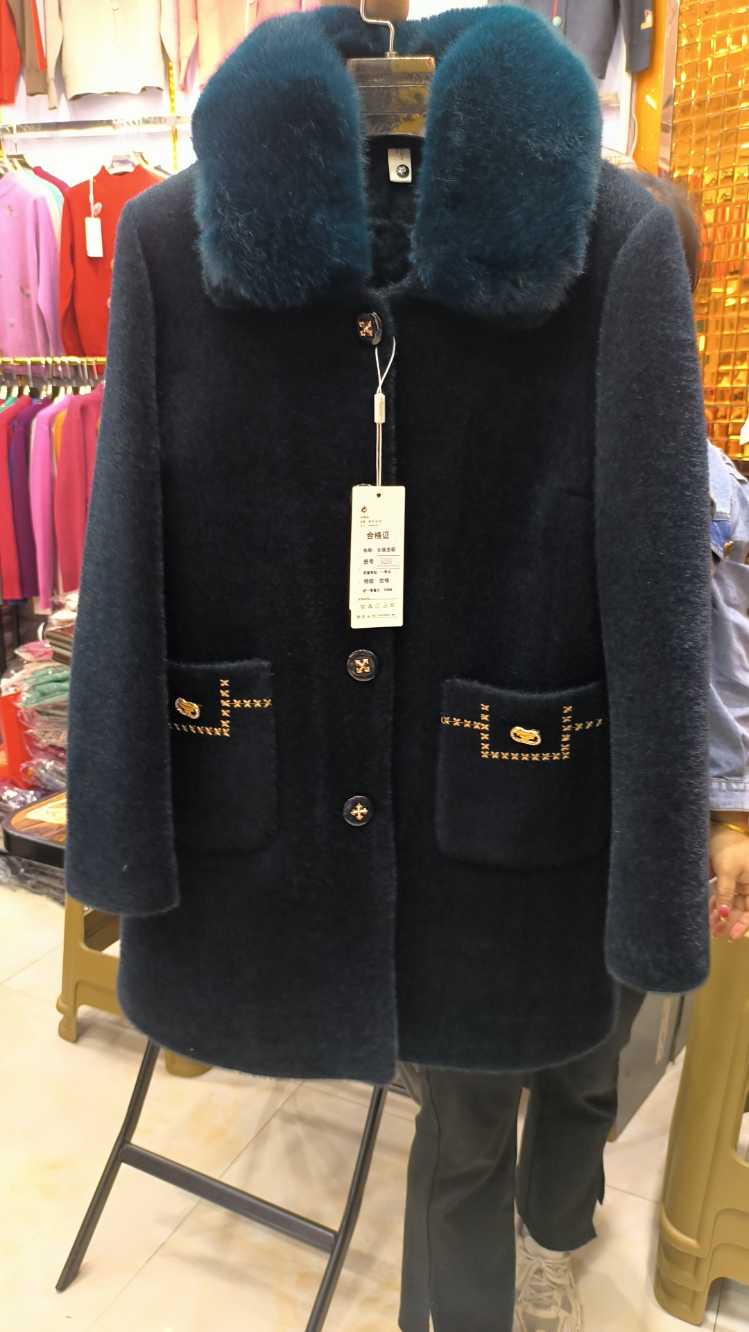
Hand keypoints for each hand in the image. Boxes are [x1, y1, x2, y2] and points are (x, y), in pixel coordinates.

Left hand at [710, 822, 748, 940]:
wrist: (721, 828)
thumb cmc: (729, 847)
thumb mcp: (728, 871)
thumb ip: (726, 893)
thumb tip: (725, 915)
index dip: (743, 925)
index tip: (732, 936)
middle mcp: (748, 886)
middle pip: (741, 910)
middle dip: (729, 923)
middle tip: (717, 934)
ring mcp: (738, 882)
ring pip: (731, 904)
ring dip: (721, 916)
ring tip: (711, 928)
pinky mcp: (727, 878)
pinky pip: (723, 895)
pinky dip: (717, 904)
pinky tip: (710, 914)